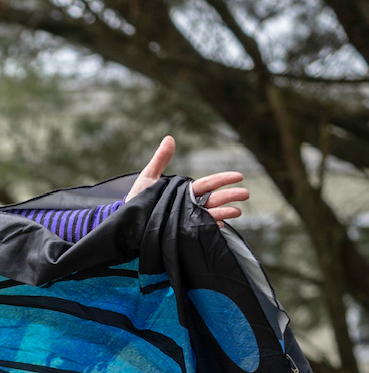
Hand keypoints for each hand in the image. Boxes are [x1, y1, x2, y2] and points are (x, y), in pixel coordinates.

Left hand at [127, 136, 249, 224]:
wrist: (126, 225)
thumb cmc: (136, 201)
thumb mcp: (147, 179)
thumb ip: (160, 160)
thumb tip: (169, 138)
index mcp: (184, 191)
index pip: (208, 184)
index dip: (223, 179)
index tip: (239, 176)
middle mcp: (188, 206)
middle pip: (213, 199)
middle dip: (230, 196)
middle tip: (246, 194)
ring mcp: (186, 220)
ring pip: (209, 215)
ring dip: (224, 213)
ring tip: (237, 212)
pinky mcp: (180, 234)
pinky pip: (198, 231)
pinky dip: (208, 229)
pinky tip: (219, 228)